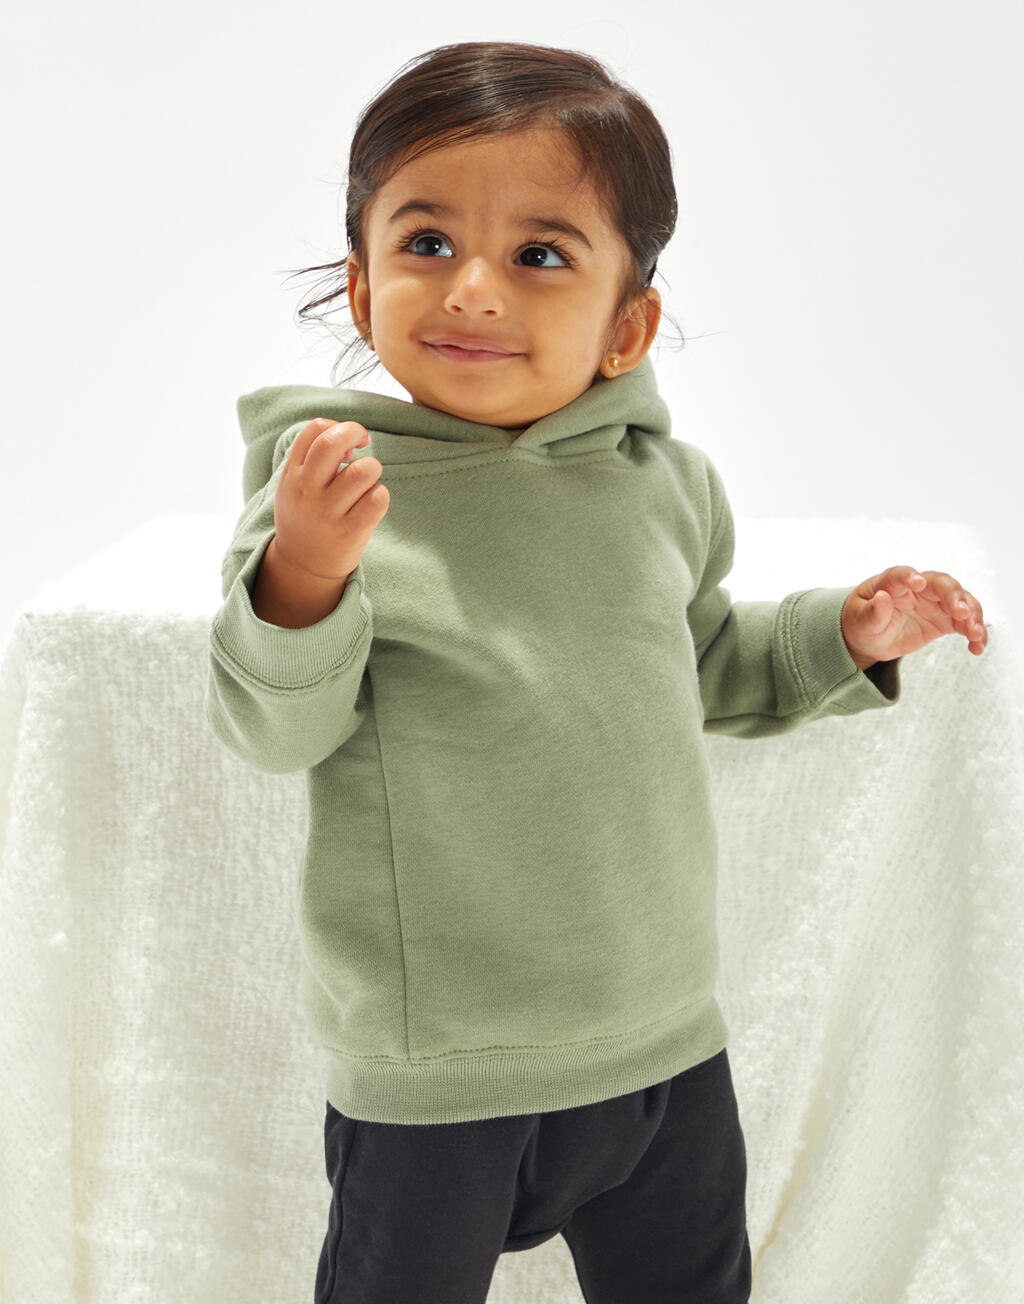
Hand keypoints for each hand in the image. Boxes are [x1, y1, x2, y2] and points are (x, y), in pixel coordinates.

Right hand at [272, 419, 389, 581]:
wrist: (302, 566)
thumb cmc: (304, 516)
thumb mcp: (292, 485)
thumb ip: (311, 458)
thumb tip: (348, 437)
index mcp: (292, 475)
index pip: (314, 430)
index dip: (337, 426)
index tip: (346, 442)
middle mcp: (308, 491)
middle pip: (332, 443)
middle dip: (355, 432)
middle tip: (362, 444)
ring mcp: (329, 512)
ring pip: (364, 470)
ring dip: (372, 468)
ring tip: (365, 482)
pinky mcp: (350, 532)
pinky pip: (377, 499)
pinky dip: (380, 495)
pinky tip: (370, 502)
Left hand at [841, 565, 987, 668]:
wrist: (871, 638)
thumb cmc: (862, 623)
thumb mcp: (860, 621)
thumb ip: (872, 612)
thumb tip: (883, 598)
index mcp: (892, 583)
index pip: (902, 574)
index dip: (910, 576)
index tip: (918, 583)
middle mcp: (919, 589)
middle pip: (942, 584)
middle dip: (954, 596)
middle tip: (960, 612)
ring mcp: (935, 603)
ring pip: (961, 601)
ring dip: (972, 615)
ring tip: (975, 633)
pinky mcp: (945, 620)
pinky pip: (965, 623)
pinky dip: (975, 633)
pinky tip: (977, 647)